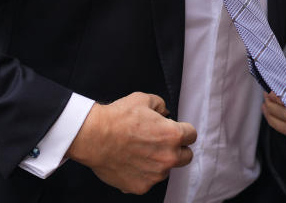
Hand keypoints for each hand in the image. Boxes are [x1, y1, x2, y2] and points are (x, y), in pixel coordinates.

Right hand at [65, 92, 196, 194]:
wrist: (94, 136)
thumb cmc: (117, 118)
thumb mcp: (144, 99)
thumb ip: (161, 105)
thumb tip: (164, 113)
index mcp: (173, 136)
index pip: (192, 136)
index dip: (183, 131)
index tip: (176, 131)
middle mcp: (168, 157)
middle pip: (186, 157)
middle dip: (178, 149)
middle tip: (161, 143)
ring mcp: (155, 174)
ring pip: (166, 169)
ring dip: (159, 162)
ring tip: (140, 152)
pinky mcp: (141, 186)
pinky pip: (148, 180)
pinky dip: (142, 174)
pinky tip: (130, 162)